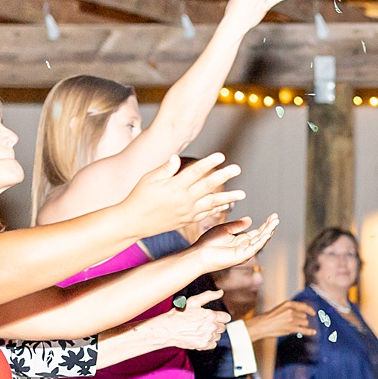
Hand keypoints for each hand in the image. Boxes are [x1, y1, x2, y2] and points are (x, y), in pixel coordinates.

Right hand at [126, 152, 244, 237]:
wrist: (134, 222)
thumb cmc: (139, 197)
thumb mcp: (149, 179)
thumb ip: (165, 169)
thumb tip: (177, 158)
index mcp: (174, 187)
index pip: (195, 171)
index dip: (208, 163)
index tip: (221, 156)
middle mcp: (184, 200)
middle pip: (208, 185)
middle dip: (223, 176)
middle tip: (237, 169)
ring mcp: (187, 211)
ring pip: (212, 203)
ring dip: (228, 197)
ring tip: (242, 194)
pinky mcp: (187, 220)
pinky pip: (206, 214)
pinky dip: (217, 209)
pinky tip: (227, 205)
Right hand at [148, 290, 229, 350]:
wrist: (168, 329)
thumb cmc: (180, 314)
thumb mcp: (194, 301)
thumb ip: (209, 295)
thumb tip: (221, 292)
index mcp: (211, 315)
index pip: (226, 318)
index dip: (221, 317)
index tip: (214, 318)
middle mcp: (212, 326)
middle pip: (223, 328)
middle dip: (216, 325)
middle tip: (204, 324)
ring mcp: (208, 336)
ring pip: (218, 336)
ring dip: (212, 334)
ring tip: (199, 330)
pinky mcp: (204, 345)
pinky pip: (213, 344)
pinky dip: (207, 342)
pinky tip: (199, 337)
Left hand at [192, 213, 279, 268]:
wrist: (200, 253)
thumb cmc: (209, 242)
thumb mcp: (225, 229)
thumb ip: (238, 225)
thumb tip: (250, 219)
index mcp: (241, 240)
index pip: (257, 232)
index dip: (266, 224)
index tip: (273, 216)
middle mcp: (245, 246)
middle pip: (261, 236)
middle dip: (270, 227)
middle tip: (277, 217)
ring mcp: (244, 252)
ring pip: (260, 241)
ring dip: (268, 232)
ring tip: (275, 222)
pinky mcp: (241, 256)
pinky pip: (254, 248)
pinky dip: (262, 241)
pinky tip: (267, 233)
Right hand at [245, 298, 314, 340]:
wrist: (262, 325)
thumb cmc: (269, 318)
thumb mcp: (280, 309)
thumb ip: (290, 309)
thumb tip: (302, 314)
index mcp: (288, 304)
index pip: (303, 306)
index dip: (309, 310)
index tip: (313, 313)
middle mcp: (291, 311)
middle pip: (303, 316)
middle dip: (301, 320)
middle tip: (293, 323)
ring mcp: (292, 320)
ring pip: (304, 322)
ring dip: (301, 325)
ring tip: (293, 327)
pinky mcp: (291, 328)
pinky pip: (304, 330)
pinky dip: (310, 331)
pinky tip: (313, 332)